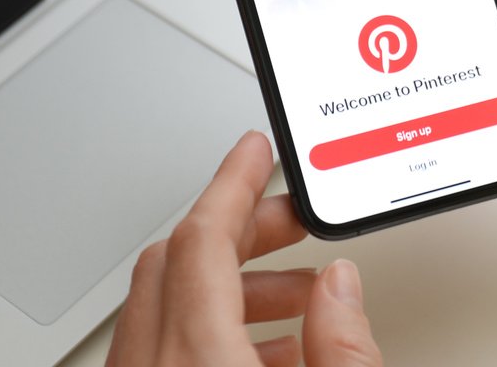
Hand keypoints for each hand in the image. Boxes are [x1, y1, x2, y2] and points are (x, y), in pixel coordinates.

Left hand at [105, 132, 382, 366]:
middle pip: (173, 263)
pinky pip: (154, 351)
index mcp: (195, 358)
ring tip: (292, 296)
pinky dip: (199, 329)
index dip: (234, 183)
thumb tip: (340, 287)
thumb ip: (341, 345)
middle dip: (240, 230)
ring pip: (159, 308)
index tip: (255, 151)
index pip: (201, 238)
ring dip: (223, 287)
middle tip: (290, 220)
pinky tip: (259, 348)